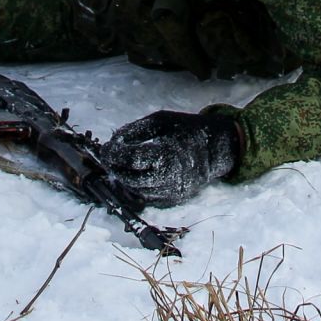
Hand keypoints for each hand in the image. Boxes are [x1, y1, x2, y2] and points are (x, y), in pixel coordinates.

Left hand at [101, 110, 238, 207]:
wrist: (214, 150)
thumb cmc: (186, 131)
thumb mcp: (161, 120)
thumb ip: (135, 129)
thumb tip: (113, 140)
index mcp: (167, 153)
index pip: (131, 159)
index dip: (114, 154)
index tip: (105, 149)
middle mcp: (170, 177)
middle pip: (130, 179)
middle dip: (115, 168)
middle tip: (108, 157)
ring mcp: (172, 192)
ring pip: (136, 191)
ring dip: (123, 178)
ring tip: (120, 164)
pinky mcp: (172, 200)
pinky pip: (146, 197)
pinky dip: (136, 187)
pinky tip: (134, 173)